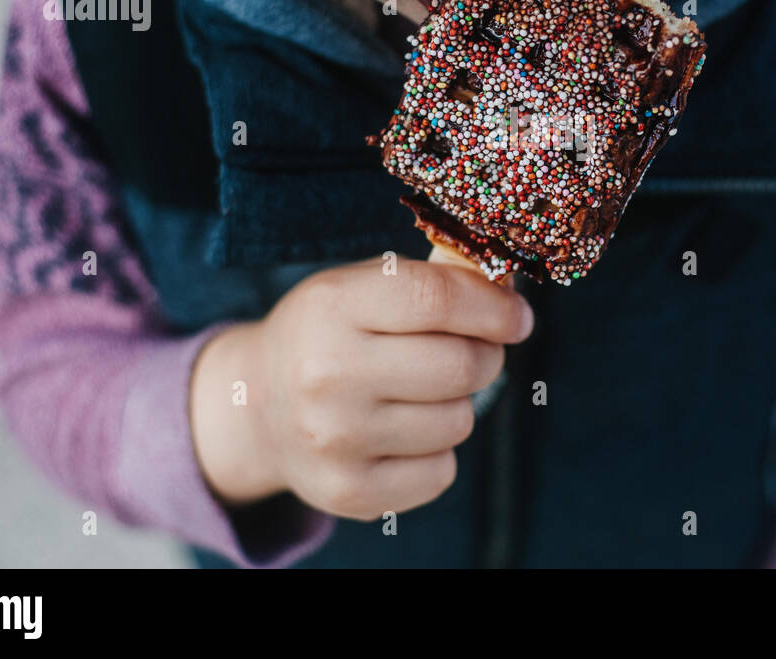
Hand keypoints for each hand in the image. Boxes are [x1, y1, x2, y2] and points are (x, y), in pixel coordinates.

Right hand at [189, 255, 532, 520]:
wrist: (257, 405)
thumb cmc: (330, 334)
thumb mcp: (360, 287)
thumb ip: (432, 284)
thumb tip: (510, 300)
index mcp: (332, 306)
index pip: (437, 299)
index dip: (494, 308)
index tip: (518, 316)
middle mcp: (327, 373)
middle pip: (459, 365)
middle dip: (484, 355)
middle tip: (471, 351)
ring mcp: (336, 438)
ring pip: (458, 420)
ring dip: (457, 404)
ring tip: (418, 392)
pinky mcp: (349, 490)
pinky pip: (441, 471)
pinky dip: (437, 451)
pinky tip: (402, 433)